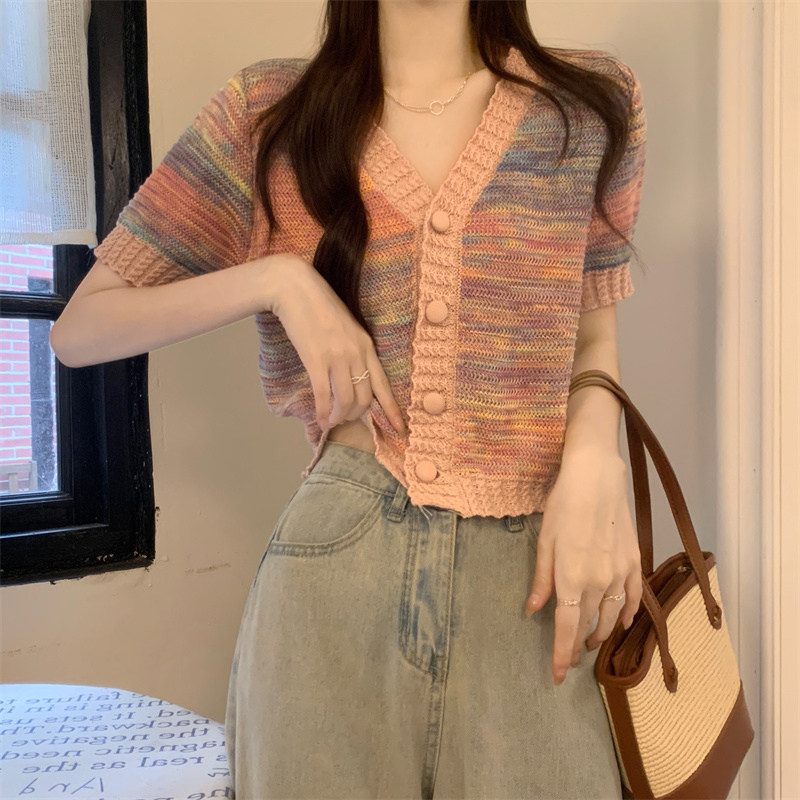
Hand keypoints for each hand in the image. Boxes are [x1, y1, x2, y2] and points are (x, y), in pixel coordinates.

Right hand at [266, 253, 406, 434]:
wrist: (295, 288)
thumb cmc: (319, 307)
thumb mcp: (347, 327)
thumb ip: (354, 350)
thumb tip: (353, 376)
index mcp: (367, 345)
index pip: (384, 385)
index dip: (392, 410)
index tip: (400, 429)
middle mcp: (356, 353)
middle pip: (364, 398)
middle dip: (356, 415)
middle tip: (345, 419)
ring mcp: (337, 357)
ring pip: (345, 400)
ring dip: (339, 416)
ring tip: (332, 421)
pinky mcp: (316, 360)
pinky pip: (324, 395)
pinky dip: (324, 412)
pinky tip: (321, 420)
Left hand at [524, 446, 642, 685]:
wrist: (597, 479)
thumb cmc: (563, 506)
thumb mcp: (544, 542)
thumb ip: (541, 580)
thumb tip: (532, 610)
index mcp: (571, 579)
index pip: (566, 629)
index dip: (561, 655)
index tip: (556, 676)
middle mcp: (598, 583)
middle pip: (589, 626)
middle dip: (578, 646)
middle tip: (570, 658)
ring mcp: (620, 574)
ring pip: (612, 617)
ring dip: (601, 634)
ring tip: (591, 642)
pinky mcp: (634, 562)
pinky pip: (633, 598)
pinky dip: (627, 614)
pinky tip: (622, 622)